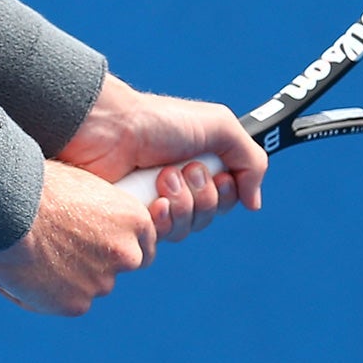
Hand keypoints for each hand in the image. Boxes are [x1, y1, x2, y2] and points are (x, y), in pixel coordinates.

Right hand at [0, 160, 158, 315]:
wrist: (9, 207)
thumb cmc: (38, 185)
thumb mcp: (81, 186)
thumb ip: (97, 212)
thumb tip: (90, 223)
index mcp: (134, 219)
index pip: (144, 245)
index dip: (120, 246)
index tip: (102, 244)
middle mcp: (127, 254)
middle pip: (116, 267)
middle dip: (95, 263)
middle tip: (61, 248)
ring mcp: (102, 283)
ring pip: (88, 286)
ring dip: (68, 277)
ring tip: (35, 255)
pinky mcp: (75, 305)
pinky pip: (63, 302)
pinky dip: (47, 293)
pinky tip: (25, 272)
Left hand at [55, 76, 266, 242]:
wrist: (109, 129)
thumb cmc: (158, 121)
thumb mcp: (219, 126)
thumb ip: (252, 160)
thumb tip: (253, 203)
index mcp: (195, 165)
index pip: (225, 199)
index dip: (226, 192)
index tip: (219, 176)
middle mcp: (175, 186)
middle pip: (207, 217)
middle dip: (202, 195)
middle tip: (182, 169)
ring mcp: (151, 203)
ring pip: (185, 230)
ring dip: (182, 204)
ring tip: (162, 178)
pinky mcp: (130, 219)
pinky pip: (158, 240)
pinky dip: (162, 221)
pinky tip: (154, 203)